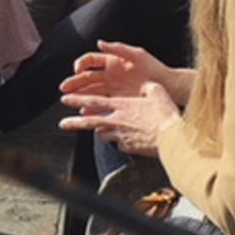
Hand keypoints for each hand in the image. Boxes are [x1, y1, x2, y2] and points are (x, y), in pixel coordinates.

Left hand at [59, 82, 181, 155]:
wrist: (172, 139)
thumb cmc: (165, 115)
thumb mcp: (157, 92)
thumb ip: (148, 88)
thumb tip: (146, 86)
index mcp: (121, 105)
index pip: (94, 101)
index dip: (77, 99)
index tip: (65, 99)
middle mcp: (117, 120)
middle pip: (89, 121)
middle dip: (73, 122)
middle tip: (62, 123)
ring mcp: (121, 136)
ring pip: (102, 134)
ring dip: (99, 132)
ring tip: (98, 131)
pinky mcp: (128, 148)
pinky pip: (118, 144)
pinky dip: (118, 142)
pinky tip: (124, 141)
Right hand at [61, 41, 170, 100]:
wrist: (167, 86)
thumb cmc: (154, 68)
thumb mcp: (137, 54)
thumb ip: (118, 48)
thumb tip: (100, 42)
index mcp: (111, 62)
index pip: (90, 61)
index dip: (81, 64)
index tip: (77, 70)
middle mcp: (108, 75)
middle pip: (86, 78)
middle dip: (74, 83)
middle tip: (64, 89)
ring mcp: (112, 89)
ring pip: (91, 92)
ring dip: (80, 97)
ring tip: (71, 102)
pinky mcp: (117, 102)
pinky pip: (101, 105)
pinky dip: (92, 109)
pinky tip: (84, 112)